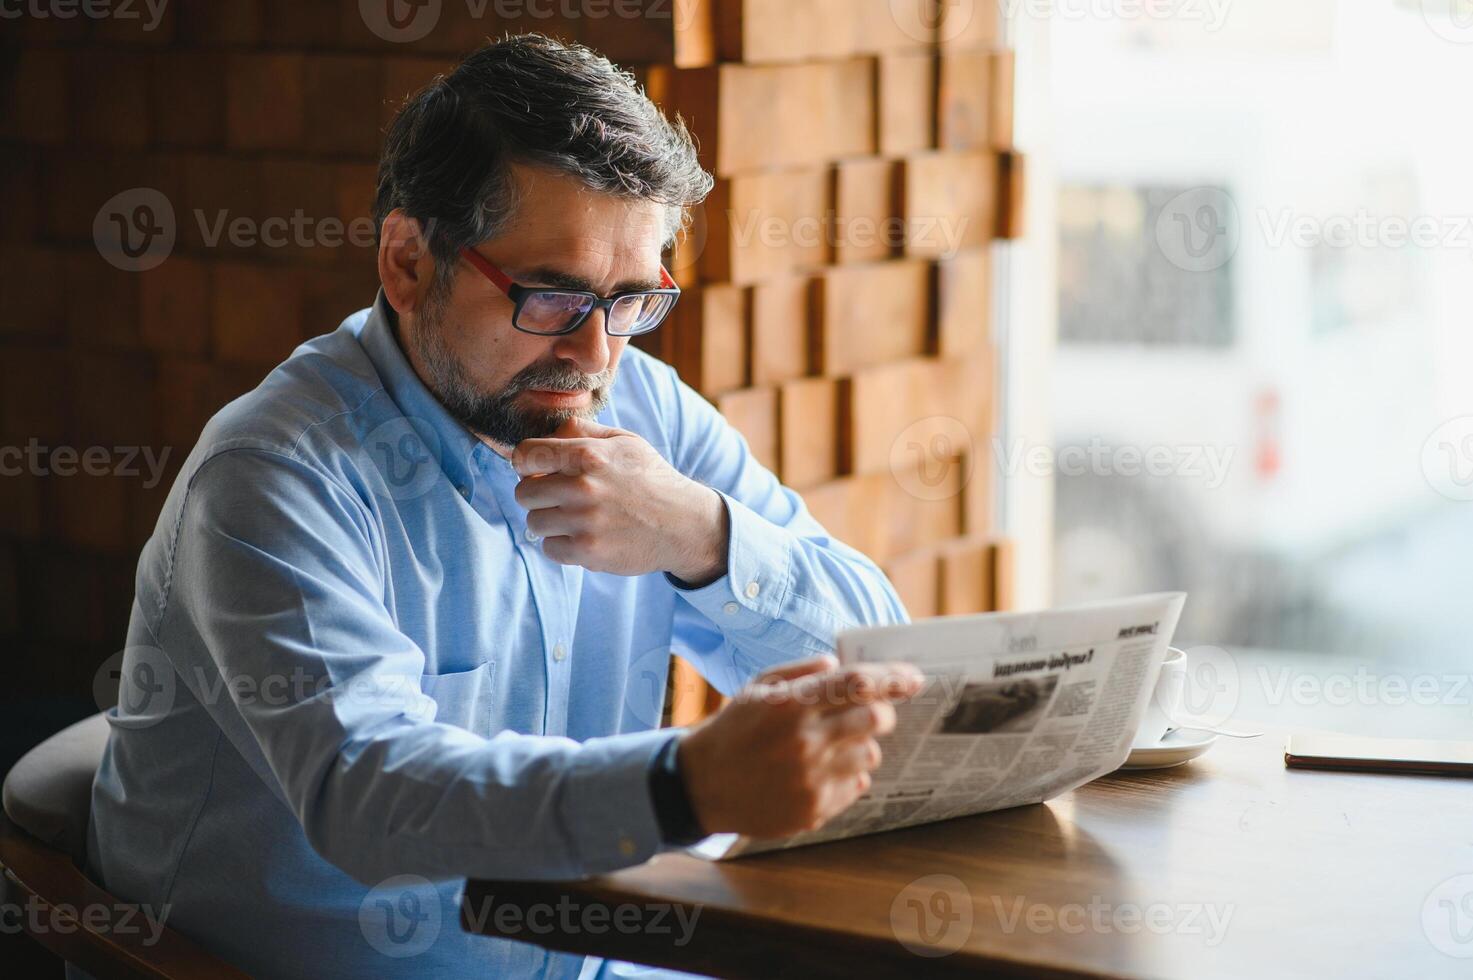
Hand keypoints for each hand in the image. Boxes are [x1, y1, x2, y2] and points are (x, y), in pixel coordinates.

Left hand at [512, 416, 728, 582]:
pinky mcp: (589, 552)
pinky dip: (562, 545)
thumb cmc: (650, 479)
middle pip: (524, 493)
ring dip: (550, 522)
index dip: (526, 464)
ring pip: (534, 523)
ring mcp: (585, 522)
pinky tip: (583, 536)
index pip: (526, 455)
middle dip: (536, 495)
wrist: (683, 524)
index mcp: (588, 454)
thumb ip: (582, 431)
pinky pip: (550, 549)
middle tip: (558, 498)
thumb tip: (545, 433)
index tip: (537, 471)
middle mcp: (583, 487)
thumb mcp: (624, 441)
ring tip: (575, 518)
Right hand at [677, 655, 925, 838]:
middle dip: (882, 713)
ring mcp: (811, 779)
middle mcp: (804, 742)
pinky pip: (856, 786)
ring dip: (861, 746)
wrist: (702, 785)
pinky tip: (818, 771)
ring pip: (870, 755)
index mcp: (791, 704)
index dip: (892, 678)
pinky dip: (847, 775)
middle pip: (877, 720)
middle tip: (871, 713)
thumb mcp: (759, 687)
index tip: (915, 678)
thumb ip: (803, 672)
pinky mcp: (814, 810)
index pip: (857, 684)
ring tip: (830, 746)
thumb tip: (842, 665)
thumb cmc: (735, 728)